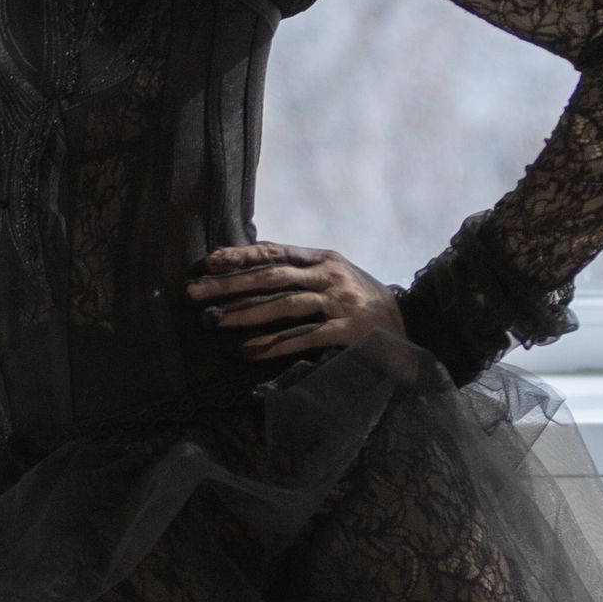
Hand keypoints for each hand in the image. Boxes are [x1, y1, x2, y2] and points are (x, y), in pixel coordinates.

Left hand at [188, 239, 403, 364]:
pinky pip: (303, 337)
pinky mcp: (347, 333)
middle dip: (229, 285)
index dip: (241, 256)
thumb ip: (301, 270)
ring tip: (212, 321)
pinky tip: (247, 350)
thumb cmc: (362, 303)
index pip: (275, 251)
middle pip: (271, 276)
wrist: (409, 330)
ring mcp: (340, 304)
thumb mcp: (336, 277)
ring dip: (244, 314)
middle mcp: (331, 276)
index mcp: (324, 259)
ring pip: (284, 305)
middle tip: (193, 292)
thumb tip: (254, 262)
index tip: (208, 261)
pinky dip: (273, 344)